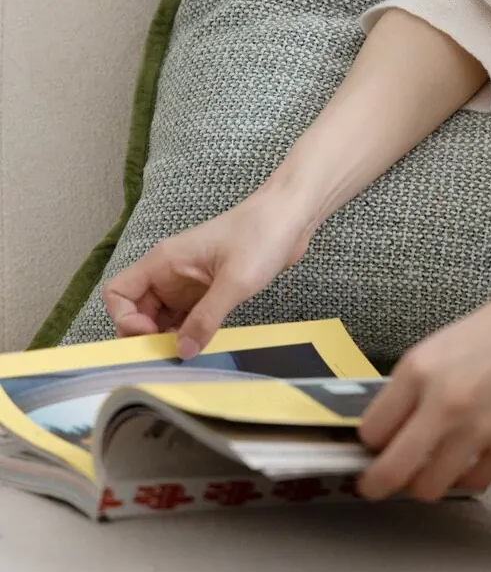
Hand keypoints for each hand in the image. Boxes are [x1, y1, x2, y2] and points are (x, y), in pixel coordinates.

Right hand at [102, 187, 312, 358]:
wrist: (290, 215)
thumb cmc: (262, 233)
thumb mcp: (235, 280)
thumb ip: (206, 317)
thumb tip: (183, 351)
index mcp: (164, 260)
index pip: (117, 292)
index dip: (124, 320)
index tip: (151, 336)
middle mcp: (170, 271)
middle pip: (137, 311)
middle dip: (147, 337)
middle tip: (170, 356)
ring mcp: (188, 281)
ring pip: (162, 318)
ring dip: (169, 338)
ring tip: (188, 355)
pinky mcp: (208, 289)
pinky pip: (186, 317)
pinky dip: (189, 333)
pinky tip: (203, 346)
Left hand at [356, 266, 490, 501]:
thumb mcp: (444, 343)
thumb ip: (417, 382)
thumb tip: (394, 419)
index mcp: (419, 368)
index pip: (372, 429)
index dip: (368, 442)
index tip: (369, 447)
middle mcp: (443, 401)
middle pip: (391, 470)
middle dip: (378, 482)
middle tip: (375, 484)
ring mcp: (477, 427)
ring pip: (429, 487)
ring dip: (423, 483)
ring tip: (426, 470)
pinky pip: (473, 482)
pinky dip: (464, 477)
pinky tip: (465, 461)